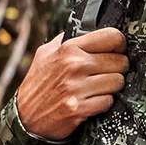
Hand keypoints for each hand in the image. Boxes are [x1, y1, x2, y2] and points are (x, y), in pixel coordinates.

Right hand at [14, 28, 128, 140]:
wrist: (25, 116)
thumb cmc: (38, 83)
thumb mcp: (46, 53)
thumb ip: (66, 40)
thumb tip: (88, 29)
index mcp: (68, 48)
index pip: (112, 37)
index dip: (119, 44)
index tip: (117, 51)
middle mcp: (74, 65)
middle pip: (120, 61)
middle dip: (117, 68)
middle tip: (106, 73)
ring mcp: (77, 88)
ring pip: (118, 82)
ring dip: (112, 87)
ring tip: (98, 87)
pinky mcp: (80, 108)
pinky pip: (109, 101)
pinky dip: (104, 102)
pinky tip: (92, 100)